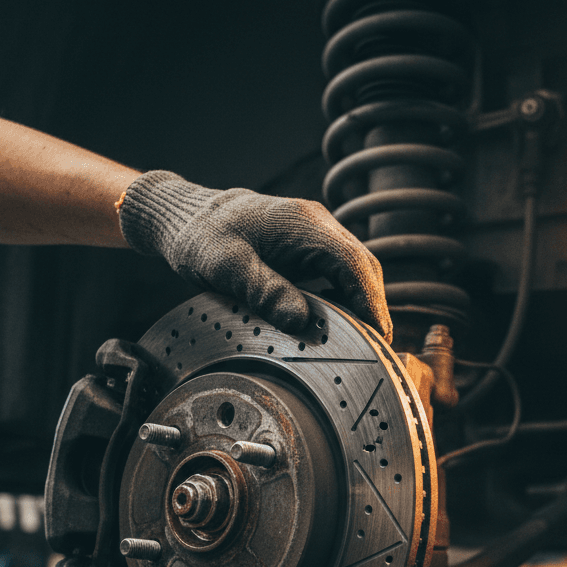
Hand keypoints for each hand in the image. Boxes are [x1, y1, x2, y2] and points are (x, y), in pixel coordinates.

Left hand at [119, 172, 390, 341]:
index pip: (353, 264)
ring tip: (360, 342)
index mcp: (302, 224)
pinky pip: (339, 272)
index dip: (370, 302)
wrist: (188, 216)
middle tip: (374, 350)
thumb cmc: (201, 237)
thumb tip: (300, 320)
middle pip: (362, 267)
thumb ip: (262, 290)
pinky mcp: (309, 245)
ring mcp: (315, 233)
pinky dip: (345, 297)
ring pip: (354, 270)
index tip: (378, 337)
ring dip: (360, 303)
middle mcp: (316, 223)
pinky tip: (337, 323)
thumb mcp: (224, 266)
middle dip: (372, 307)